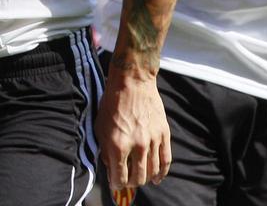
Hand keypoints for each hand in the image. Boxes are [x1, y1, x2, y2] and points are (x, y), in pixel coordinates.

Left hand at [96, 73, 171, 189]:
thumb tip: (111, 167)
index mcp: (118, 145)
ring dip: (146, 179)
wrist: (132, 82)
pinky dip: (162, 172)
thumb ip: (105, 150)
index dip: (117, 185)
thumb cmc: (112, 103)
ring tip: (141, 178)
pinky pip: (166, 160)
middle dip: (131, 183)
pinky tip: (157, 178)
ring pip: (153, 171)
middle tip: (128, 180)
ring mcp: (152, 140)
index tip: (115, 184)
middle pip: (138, 178)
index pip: (120, 177)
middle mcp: (137, 145)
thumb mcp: (100, 127)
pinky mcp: (164, 134)